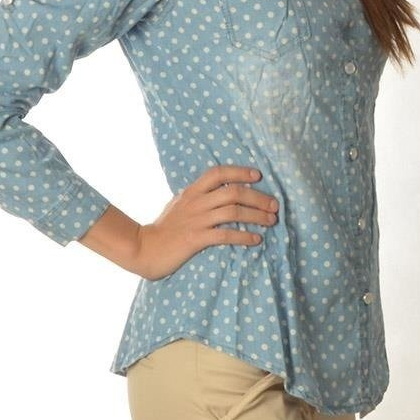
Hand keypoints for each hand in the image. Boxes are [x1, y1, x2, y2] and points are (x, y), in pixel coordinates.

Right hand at [133, 164, 278, 280]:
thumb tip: (219, 191)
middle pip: (233, 192)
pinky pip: (225, 235)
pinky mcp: (195, 239)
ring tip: (271, 221)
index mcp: (192, 191)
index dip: (239, 171)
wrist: (144, 248)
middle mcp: (196, 202)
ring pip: (233, 213)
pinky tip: (256, 239)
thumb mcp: (179, 204)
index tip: (258, 176)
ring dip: (256, 216)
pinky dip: (243, 236)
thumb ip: (198, 196)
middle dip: (258, 198)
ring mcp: (196, 220)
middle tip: (274, 206)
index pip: (218, 173)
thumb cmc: (165, 227)